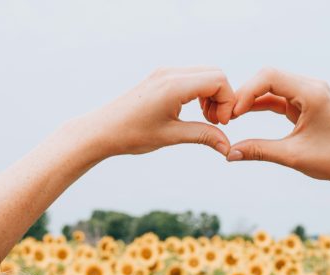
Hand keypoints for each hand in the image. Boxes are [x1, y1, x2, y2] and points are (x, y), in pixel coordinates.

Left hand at [73, 66, 235, 159]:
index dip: (227, 102)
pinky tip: (194, 112)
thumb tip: (228, 147)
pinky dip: (200, 93)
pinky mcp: (161, 77)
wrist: (102, 130)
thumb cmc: (131, 134)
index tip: (220, 124)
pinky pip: (192, 77)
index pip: (218, 81)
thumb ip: (203, 136)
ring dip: (212, 96)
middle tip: (214, 122)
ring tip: (205, 120)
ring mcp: (165, 73)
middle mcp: (171, 73)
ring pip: (205, 74)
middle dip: (222, 98)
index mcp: (174, 85)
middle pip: (215, 74)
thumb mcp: (171, 136)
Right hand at [225, 67, 329, 202]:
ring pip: (272, 86)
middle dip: (245, 93)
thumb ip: (259, 151)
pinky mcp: (306, 102)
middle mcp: (312, 86)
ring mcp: (309, 92)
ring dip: (251, 99)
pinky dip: (261, 105)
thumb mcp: (292, 156)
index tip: (231, 113)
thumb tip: (229, 154)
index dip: (246, 92)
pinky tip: (243, 115)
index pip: (270, 77)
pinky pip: (279, 98)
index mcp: (312, 93)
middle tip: (226, 115)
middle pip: (269, 77)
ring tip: (231, 116)